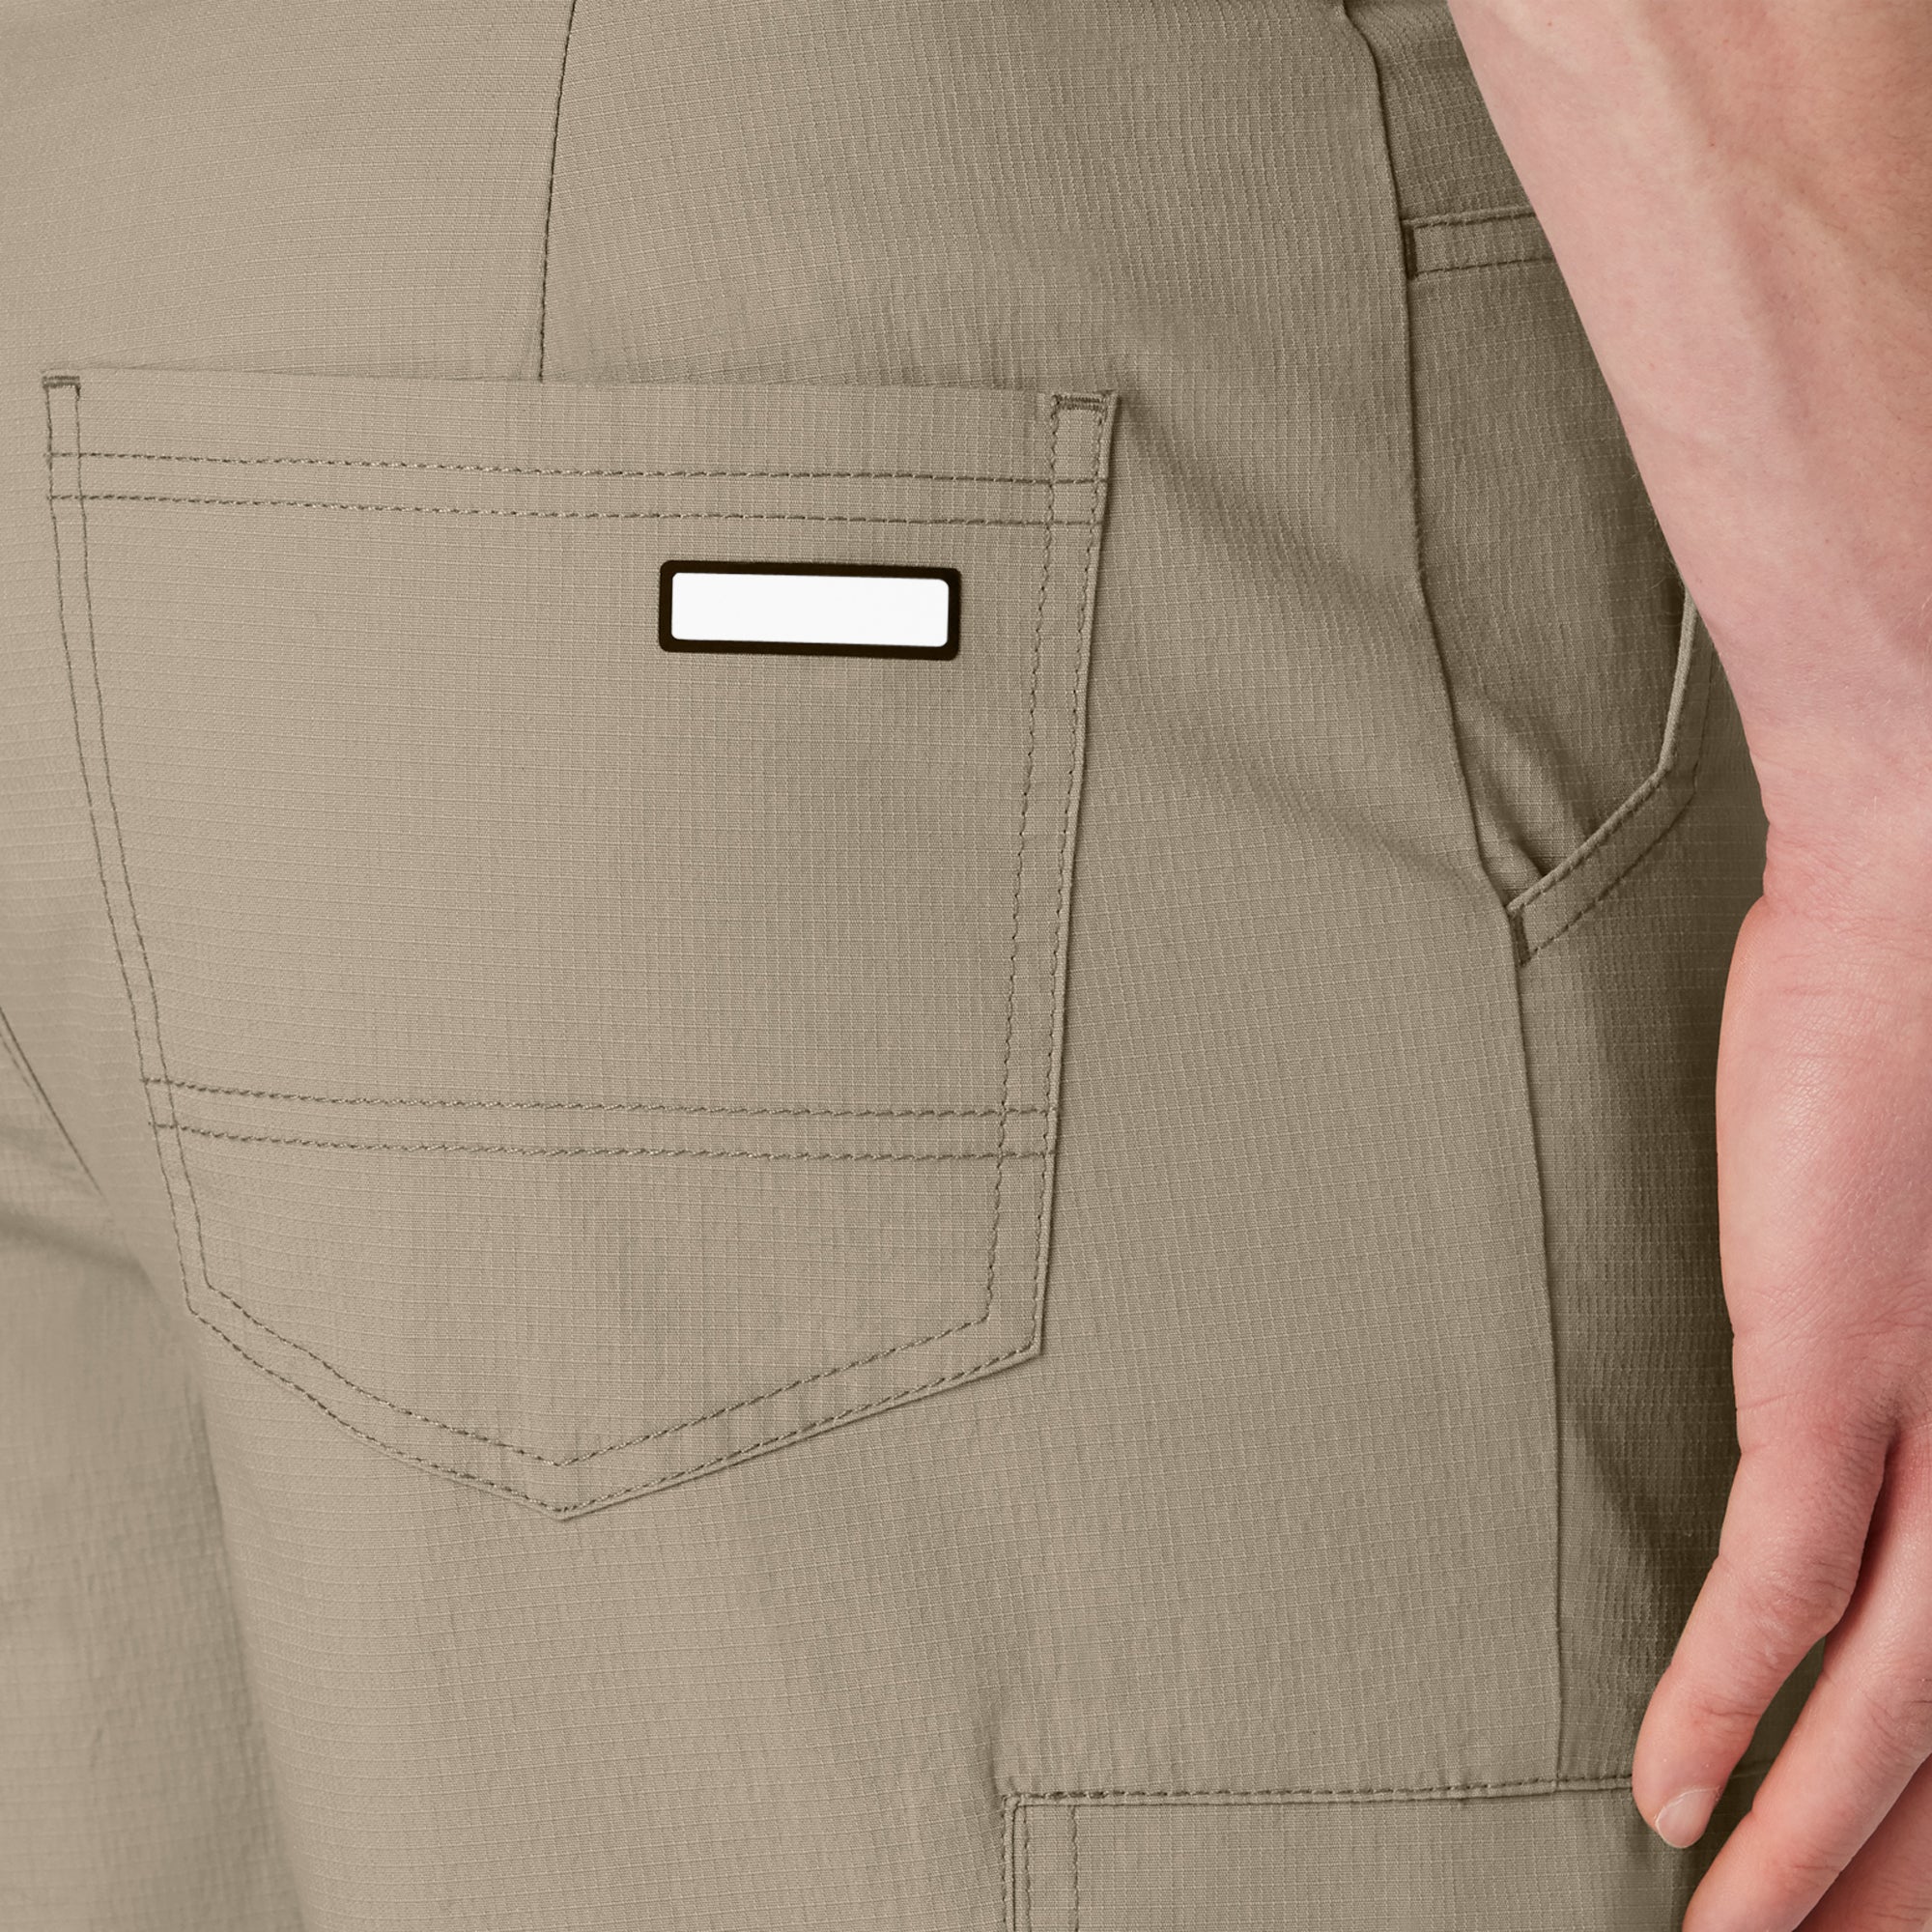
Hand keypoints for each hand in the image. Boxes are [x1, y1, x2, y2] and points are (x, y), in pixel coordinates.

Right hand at [1632, 850, 1931, 1931]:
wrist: (1931, 892)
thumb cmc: (1921, 1056)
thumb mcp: (1922, 1242)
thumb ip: (1896, 1369)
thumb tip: (1826, 1467)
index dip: (1931, 1831)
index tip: (1861, 1900)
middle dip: (1889, 1880)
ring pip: (1899, 1712)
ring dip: (1807, 1849)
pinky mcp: (1845, 1373)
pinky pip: (1787, 1586)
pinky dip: (1724, 1707)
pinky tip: (1669, 1800)